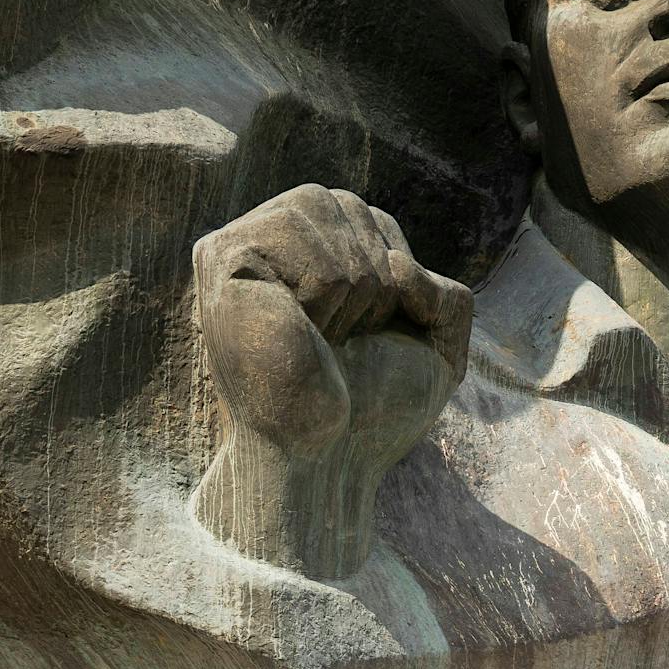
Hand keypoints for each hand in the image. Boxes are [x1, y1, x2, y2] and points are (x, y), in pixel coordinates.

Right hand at [191, 186, 471, 575]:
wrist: (333, 458)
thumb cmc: (377, 403)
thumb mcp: (437, 337)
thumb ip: (444, 289)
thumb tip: (395, 267)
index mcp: (311, 246)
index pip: (378, 221)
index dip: (393, 282)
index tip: (359, 336)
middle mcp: (269, 236)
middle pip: (354, 209)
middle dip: (372, 284)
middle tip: (335, 342)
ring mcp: (241, 243)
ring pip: (332, 220)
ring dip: (350, 296)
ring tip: (317, 339)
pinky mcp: (223, 260)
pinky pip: (310, 249)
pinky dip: (326, 297)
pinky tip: (300, 333)